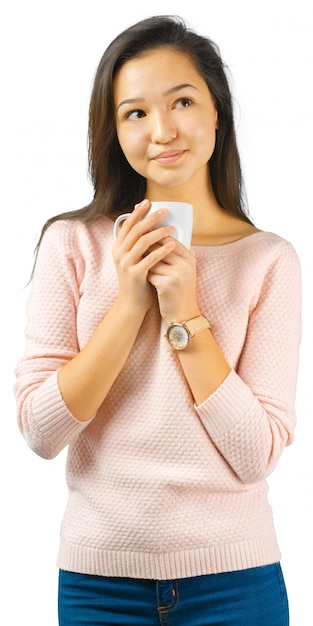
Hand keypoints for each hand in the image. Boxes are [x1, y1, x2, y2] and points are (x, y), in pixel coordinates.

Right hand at [112, 199, 175, 313]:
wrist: (131, 303)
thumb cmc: (137, 279)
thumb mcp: (133, 259)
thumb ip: (138, 245)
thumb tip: (151, 226)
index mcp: (117, 247)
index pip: (127, 225)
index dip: (137, 212)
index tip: (148, 202)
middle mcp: (119, 253)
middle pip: (136, 230)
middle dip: (151, 218)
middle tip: (165, 211)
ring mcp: (125, 264)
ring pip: (143, 242)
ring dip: (159, 233)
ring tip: (173, 228)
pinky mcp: (135, 274)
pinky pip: (150, 258)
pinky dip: (162, 250)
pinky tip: (173, 245)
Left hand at [147, 239, 199, 322]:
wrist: (184, 315)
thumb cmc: (181, 292)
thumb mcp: (186, 272)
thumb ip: (180, 255)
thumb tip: (168, 237)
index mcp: (189, 258)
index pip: (169, 239)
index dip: (155, 237)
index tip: (144, 239)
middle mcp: (185, 264)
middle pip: (159, 248)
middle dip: (147, 250)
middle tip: (138, 253)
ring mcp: (177, 274)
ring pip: (152, 261)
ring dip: (145, 265)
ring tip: (143, 269)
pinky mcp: (167, 284)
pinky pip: (150, 274)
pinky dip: (146, 277)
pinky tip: (146, 281)